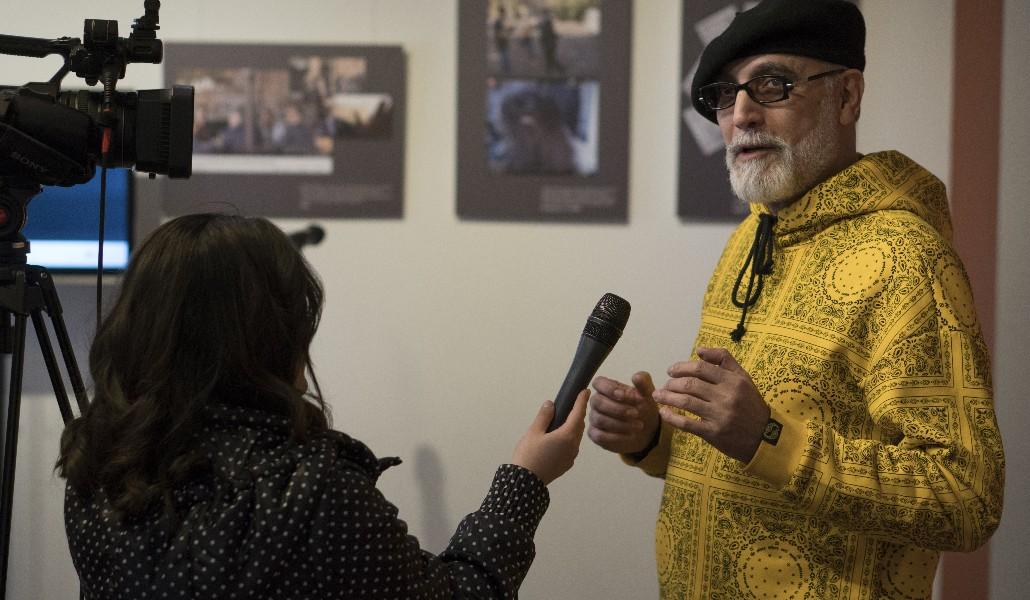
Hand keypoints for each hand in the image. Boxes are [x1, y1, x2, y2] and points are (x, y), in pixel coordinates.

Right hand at [512, 390, 587, 484]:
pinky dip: (568, 439)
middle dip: (577, 414)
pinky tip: (558, 438)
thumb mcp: (533, 432)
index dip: (581, 401)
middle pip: (578, 426)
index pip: (577, 414)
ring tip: (563, 420)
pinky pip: (570, 447)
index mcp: (566, 436)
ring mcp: (570, 457)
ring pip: (575, 437)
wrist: (525, 483)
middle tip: (573, 403)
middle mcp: (573, 447)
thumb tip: (550, 405)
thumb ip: (544, 416)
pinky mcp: (566, 464)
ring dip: (572, 427)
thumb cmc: (528, 456)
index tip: (585, 392)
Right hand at [588, 372, 660, 455]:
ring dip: (620, 423)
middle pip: (597, 401)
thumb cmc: (643, 407)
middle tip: (636, 413)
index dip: (609, 389)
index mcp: (607, 388)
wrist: (648, 430)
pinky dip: (616, 436)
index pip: (598, 383)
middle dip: (617, 408)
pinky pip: (599, 435)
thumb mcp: (647, 394)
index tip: (624, 395)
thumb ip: (643, 384)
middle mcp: (597, 402)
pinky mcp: (596, 434)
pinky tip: (631, 435)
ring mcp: (595, 418)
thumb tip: (636, 377)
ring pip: (599, 419)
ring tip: (639, 425)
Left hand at [653, 347, 769, 462]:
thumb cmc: (750, 404)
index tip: (671, 371)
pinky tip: (664, 413)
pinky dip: (672, 417)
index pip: (700, 368)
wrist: (765, 437)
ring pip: (686, 402)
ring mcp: (719, 415)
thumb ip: (724, 360)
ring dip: (667, 397)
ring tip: (658, 396)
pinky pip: (687, 423)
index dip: (681, 367)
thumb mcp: (743, 378)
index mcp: (733, 381)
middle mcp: (726, 396)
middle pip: (690, 384)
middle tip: (664, 385)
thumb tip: (699, 350)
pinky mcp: (713, 433)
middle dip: (672, 383)